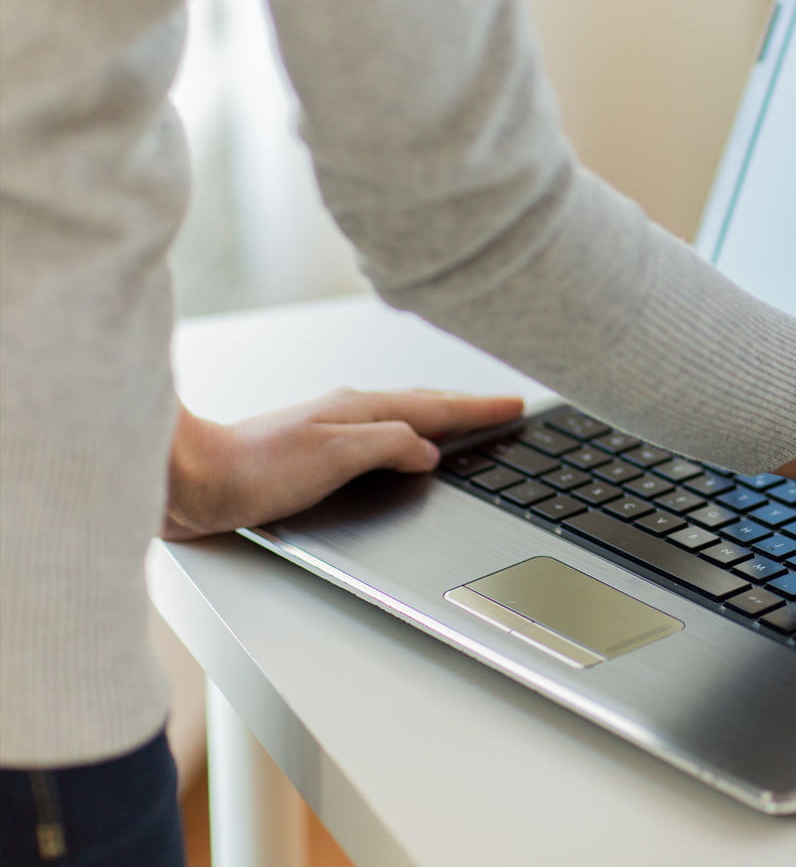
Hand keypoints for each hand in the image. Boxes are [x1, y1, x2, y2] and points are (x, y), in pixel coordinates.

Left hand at [163, 388, 524, 539]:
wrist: (191, 480)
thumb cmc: (252, 471)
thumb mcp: (336, 456)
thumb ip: (389, 446)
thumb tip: (427, 449)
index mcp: (360, 410)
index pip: (436, 408)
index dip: (479, 409)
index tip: (514, 406)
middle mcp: (348, 413)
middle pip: (424, 405)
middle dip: (468, 406)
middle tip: (502, 407)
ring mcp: (332, 429)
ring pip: (403, 418)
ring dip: (440, 417)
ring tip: (467, 420)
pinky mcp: (316, 452)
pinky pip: (382, 436)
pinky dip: (409, 434)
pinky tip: (405, 447)